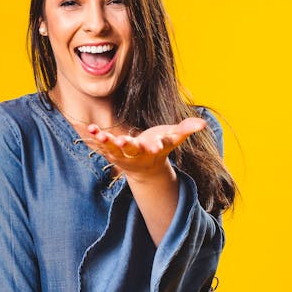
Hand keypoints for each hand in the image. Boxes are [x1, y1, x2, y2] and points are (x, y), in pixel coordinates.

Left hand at [87, 118, 206, 178]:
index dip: (158, 145)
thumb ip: (186, 130)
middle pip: (132, 150)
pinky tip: (89, 128)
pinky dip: (95, 138)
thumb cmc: (160, 146)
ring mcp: (122, 155)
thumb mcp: (174, 138)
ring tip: (98, 134)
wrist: (145, 167)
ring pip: (113, 149)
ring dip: (106, 142)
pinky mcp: (111, 152)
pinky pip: (101, 146)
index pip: (158, 147)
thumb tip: (202, 123)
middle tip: (122, 140)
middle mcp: (137, 154)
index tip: (157, 145)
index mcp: (154, 150)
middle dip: (127, 145)